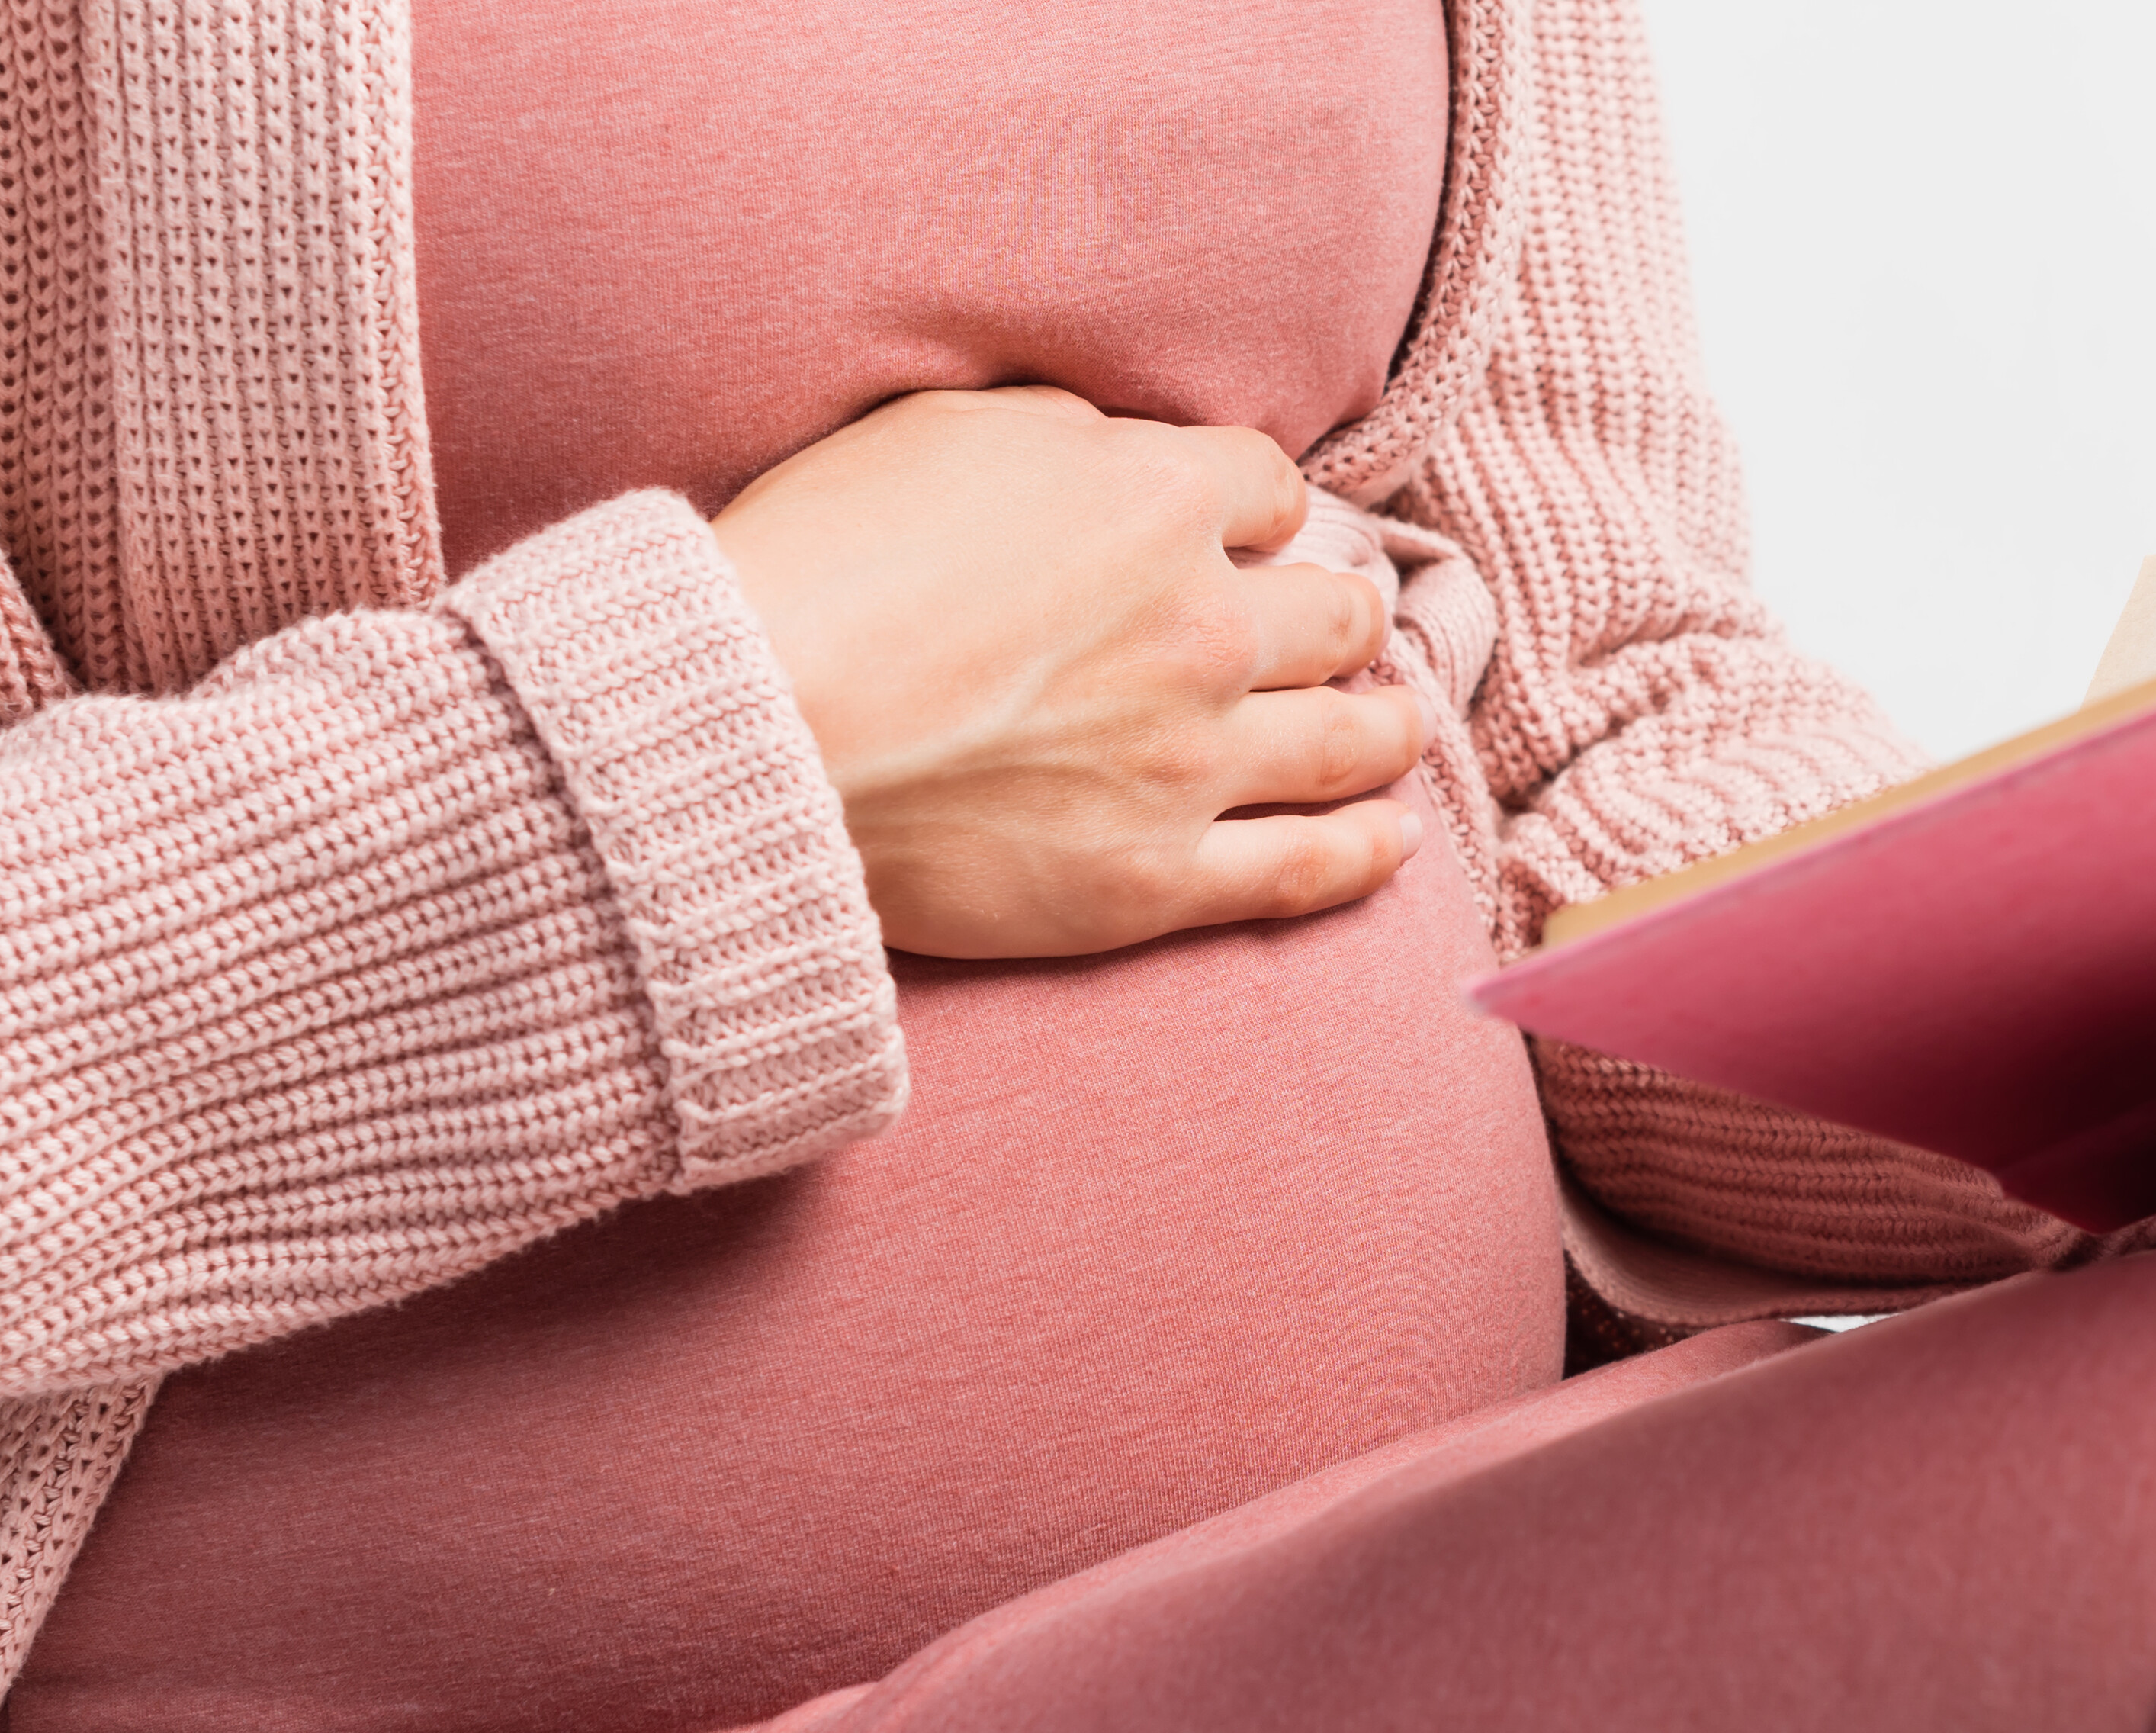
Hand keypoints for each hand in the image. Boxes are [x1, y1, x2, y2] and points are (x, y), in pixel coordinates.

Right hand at [710, 386, 1427, 958]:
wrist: (759, 727)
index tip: (1252, 536)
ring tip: (1396, 725)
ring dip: (1387, 726)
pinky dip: (1364, 854)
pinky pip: (1305, 869)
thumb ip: (1064, 438)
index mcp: (1161, 502)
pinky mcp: (1155, 879)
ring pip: (1349, 740)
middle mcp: (1206, 627)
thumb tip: (1118, 456)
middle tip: (1343, 631)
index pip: (1269, 491)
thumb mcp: (942, 429)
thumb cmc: (821, 564)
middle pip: (1335, 613)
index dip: (1261, 513)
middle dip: (1343, 616)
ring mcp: (1191, 761)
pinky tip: (1389, 841)